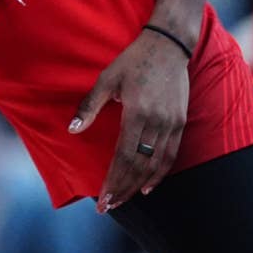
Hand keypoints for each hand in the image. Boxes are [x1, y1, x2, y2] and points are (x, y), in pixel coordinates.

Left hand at [71, 27, 191, 212]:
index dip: (113, 181)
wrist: (168, 46)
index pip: (123, 157)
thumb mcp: (107, 79)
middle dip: (123, 190)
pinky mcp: (180, 122)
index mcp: (137, 113)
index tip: (102, 200)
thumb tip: (72, 130)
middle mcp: (156, 122)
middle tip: (108, 206)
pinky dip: (159, 174)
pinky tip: (148, 186)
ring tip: (124, 199)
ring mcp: (171, 124)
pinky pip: (171, 156)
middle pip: (139, 166)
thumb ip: (90, 106)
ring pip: (155, 165)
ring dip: (139, 186)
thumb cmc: (133, 61)